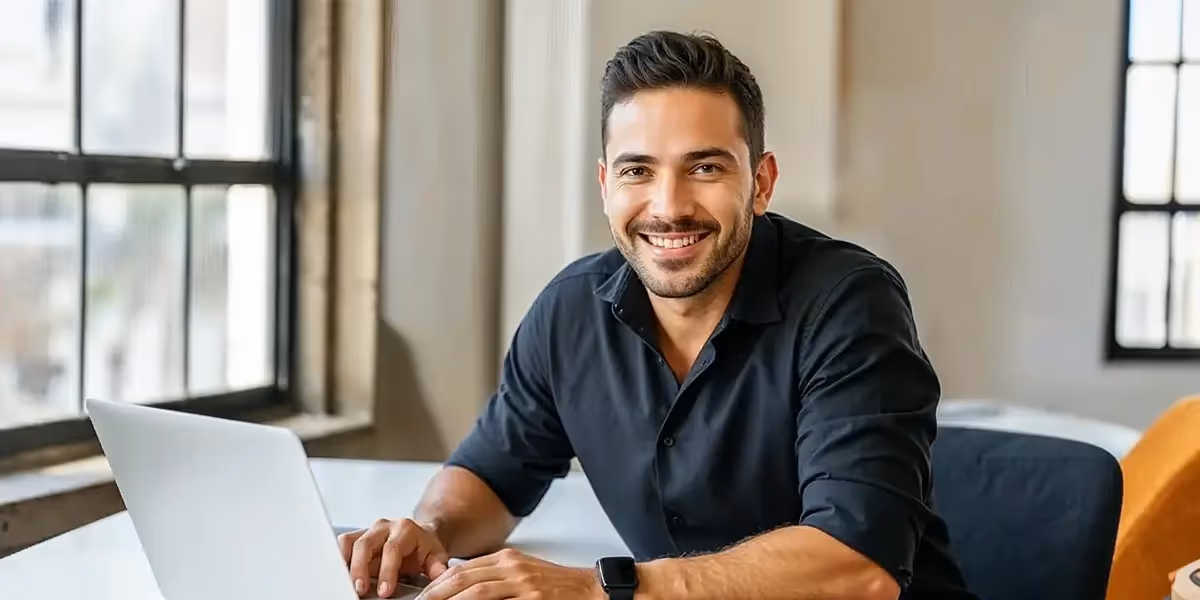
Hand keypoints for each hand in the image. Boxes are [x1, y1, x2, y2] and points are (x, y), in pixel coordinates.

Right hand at [338, 518, 450, 597]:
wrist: (422, 535)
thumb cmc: (425, 548)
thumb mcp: (436, 556)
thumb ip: (437, 567)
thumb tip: (439, 576)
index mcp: (405, 529)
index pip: (392, 549)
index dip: (387, 571)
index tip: (385, 592)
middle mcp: (385, 527)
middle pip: (366, 544)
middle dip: (360, 569)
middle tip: (360, 590)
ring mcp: (370, 530)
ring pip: (351, 541)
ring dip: (346, 563)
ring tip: (344, 583)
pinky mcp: (359, 536)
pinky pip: (344, 543)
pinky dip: (340, 558)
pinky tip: (340, 574)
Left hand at [416, 548, 603, 599]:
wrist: (590, 589)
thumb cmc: (557, 586)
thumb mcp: (523, 572)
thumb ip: (496, 576)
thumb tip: (463, 586)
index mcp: (507, 558)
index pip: (462, 568)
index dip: (438, 583)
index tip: (422, 596)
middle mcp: (512, 567)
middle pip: (463, 578)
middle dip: (436, 594)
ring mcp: (522, 584)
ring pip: (477, 593)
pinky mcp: (533, 599)